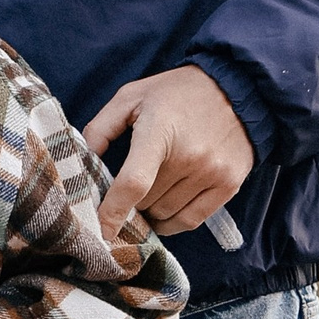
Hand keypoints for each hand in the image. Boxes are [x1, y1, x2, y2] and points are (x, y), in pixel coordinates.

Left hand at [79, 63, 254, 238]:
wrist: (237, 88)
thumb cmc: (176, 92)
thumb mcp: (132, 97)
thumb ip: (101, 128)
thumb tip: (82, 162)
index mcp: (160, 131)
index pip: (133, 183)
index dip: (113, 212)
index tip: (101, 231)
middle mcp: (190, 156)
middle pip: (146, 203)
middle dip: (132, 202)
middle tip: (132, 187)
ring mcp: (212, 172)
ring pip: (166, 215)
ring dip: (152, 211)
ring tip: (151, 191)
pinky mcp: (229, 184)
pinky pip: (192, 220)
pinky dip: (173, 222)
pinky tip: (165, 212)